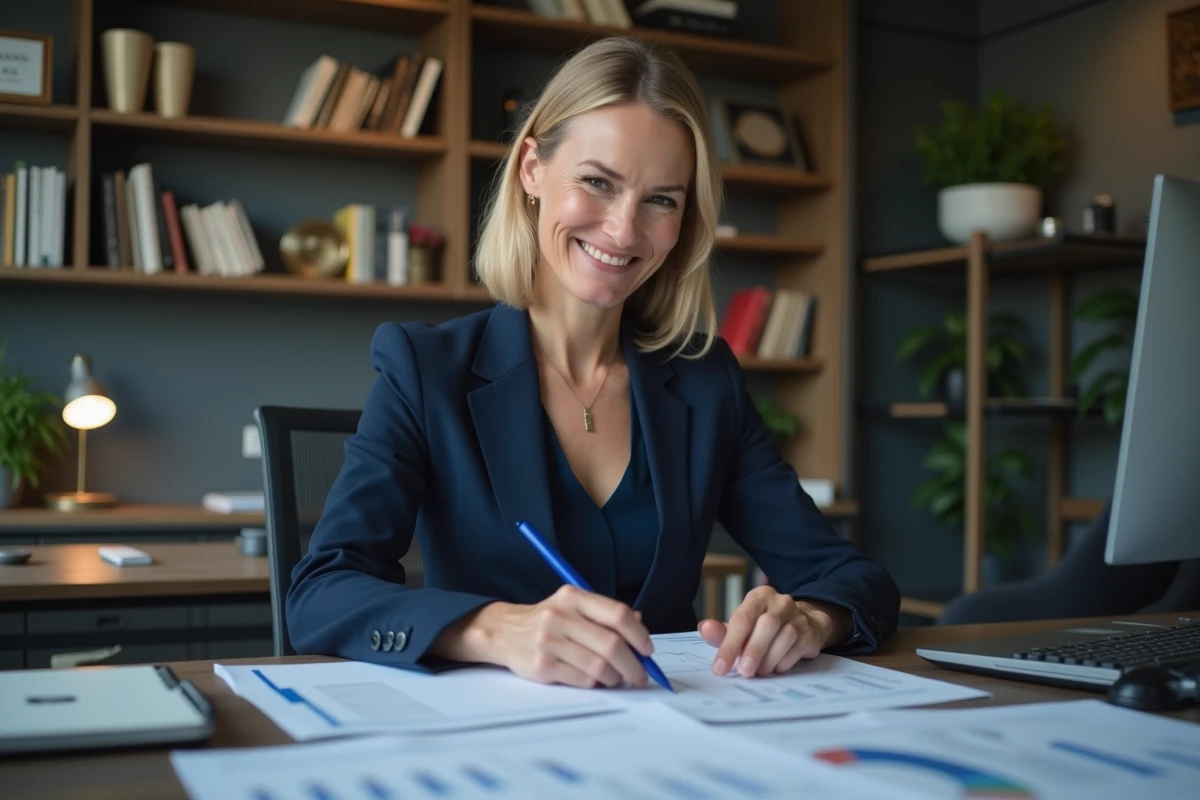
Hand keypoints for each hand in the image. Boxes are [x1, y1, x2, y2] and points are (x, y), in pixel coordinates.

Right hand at [432, 585, 652, 688]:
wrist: (504, 632)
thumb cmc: (548, 620)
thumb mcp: (574, 606)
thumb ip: (606, 614)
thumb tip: (640, 625)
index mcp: (573, 597)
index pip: (617, 614)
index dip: (639, 635)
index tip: (648, 650)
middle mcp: (561, 616)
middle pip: (611, 644)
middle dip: (633, 665)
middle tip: (640, 676)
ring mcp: (549, 641)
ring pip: (599, 666)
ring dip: (615, 678)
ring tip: (616, 679)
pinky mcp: (542, 665)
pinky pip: (582, 679)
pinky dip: (596, 684)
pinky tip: (596, 681)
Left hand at [698, 587, 850, 677]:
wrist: (805, 623)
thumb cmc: (764, 628)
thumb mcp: (743, 627)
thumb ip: (723, 632)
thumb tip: (704, 628)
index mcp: (759, 597)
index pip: (742, 619)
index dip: (729, 644)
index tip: (719, 668)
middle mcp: (780, 602)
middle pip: (767, 624)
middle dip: (753, 651)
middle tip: (743, 672)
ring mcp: (798, 616)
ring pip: (785, 637)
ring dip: (769, 659)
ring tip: (758, 671)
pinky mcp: (810, 633)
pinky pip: (797, 649)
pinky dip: (783, 662)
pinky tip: (775, 668)